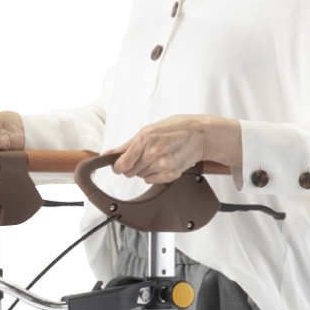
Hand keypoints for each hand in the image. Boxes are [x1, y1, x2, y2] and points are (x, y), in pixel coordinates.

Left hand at [109, 115, 240, 183]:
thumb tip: (110, 153)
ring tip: (157, 156)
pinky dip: (154, 174)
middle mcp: (153, 153)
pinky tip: (163, 163)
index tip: (119, 165)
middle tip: (144, 155)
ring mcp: (162, 165)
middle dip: (133, 165)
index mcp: (145, 139)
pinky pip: (151, 180)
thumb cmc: (176, 128)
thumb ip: (127, 144)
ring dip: (144, 169)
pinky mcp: (170, 175)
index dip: (118, 166)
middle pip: (130, 172)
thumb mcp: (149, 129)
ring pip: (140, 176)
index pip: (122, 163)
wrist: (200, 135)